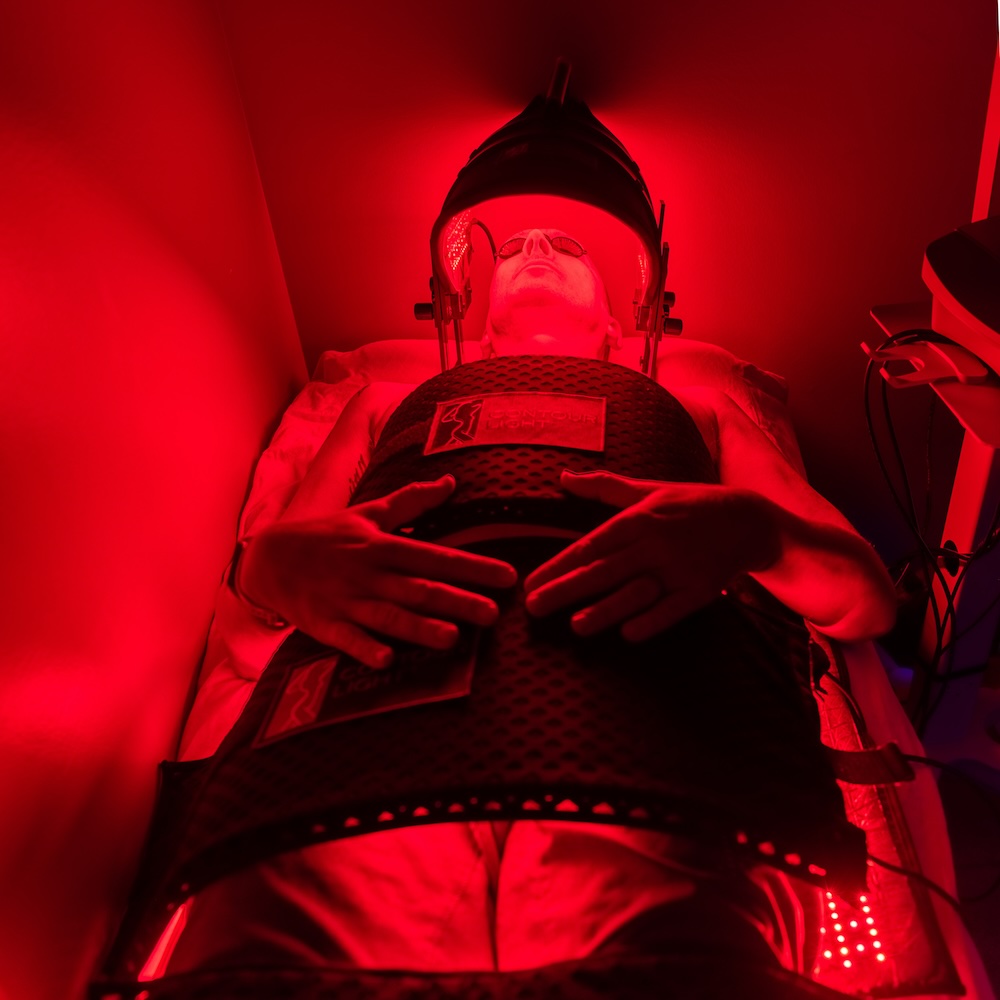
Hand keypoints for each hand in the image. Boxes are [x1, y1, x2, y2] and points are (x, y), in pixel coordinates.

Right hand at [239, 475, 516, 667]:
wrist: (268, 556)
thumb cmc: (327, 535)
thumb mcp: (368, 512)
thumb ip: (411, 502)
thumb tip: (450, 483)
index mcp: (382, 545)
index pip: (436, 556)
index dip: (473, 567)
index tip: (507, 577)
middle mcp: (369, 573)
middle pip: (419, 589)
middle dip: (457, 600)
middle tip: (494, 614)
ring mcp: (346, 601)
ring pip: (388, 616)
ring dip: (419, 628)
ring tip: (451, 639)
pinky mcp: (324, 624)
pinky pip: (346, 640)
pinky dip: (364, 648)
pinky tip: (386, 660)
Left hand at [523, 470, 778, 641]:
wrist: (748, 519)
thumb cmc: (690, 504)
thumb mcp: (648, 489)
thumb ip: (603, 487)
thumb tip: (563, 477)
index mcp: (638, 518)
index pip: (590, 545)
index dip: (558, 565)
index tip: (531, 583)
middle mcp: (655, 543)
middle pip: (604, 570)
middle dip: (566, 590)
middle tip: (534, 608)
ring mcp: (679, 568)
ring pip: (635, 592)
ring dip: (605, 610)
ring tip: (575, 627)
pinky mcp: (701, 589)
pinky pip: (674, 609)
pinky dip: (653, 621)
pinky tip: (628, 634)